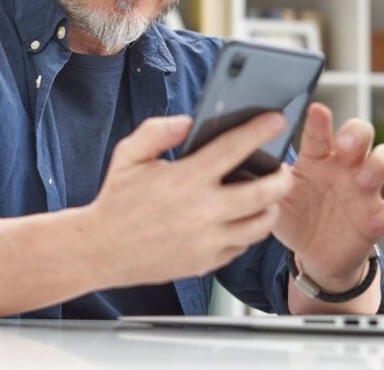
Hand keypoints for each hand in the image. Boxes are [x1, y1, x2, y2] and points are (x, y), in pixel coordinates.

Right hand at [85, 112, 293, 287]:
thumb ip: (157, 132)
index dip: (259, 131)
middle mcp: (201, 212)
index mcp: (185, 180)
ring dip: (270, 207)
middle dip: (282, 177)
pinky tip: (241, 218)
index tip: (275, 120)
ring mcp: (206, 241)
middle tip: (283, 168)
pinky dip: (248, 230)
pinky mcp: (206, 262)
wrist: (101, 250)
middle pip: (264, 194)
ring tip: (267, 196)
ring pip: (260, 224)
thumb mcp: (128, 156)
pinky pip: (242, 246)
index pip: (234, 150)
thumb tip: (188, 121)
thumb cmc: (116, 200)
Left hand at [274, 103, 383, 290]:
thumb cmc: (294, 216)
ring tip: (363, 178)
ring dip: (378, 165)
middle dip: (357, 133)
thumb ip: (266, 180)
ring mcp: (364, 190)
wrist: (313, 254)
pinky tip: (383, 216)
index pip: (318, 133)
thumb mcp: (275, 198)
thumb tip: (244, 160)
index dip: (319, 121)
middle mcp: (344, 167)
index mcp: (316, 158)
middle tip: (344, 144)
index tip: (316, 110)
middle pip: (361, 134)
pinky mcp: (378, 218)